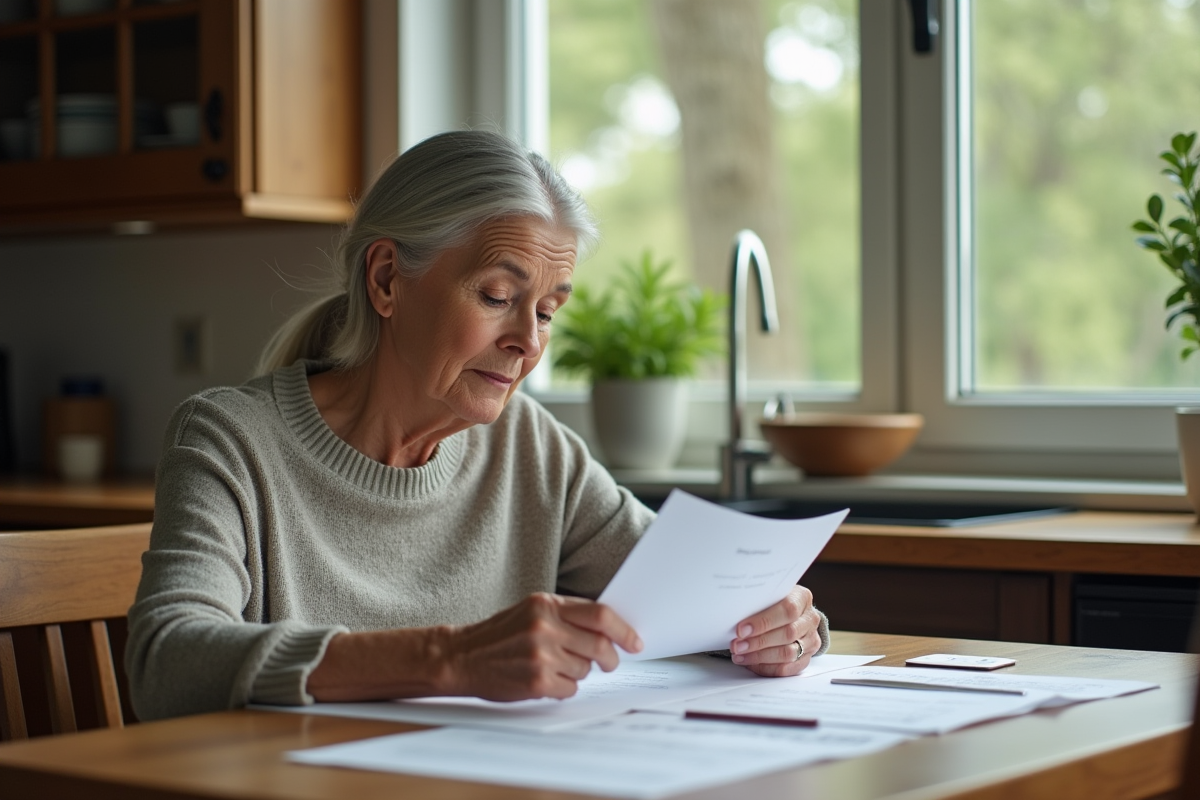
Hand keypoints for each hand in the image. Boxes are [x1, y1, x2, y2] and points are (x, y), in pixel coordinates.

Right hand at [444, 593, 642, 700]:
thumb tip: (609, 629)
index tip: (634, 641)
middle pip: (600, 645)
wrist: (461, 656)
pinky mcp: (537, 682)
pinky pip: (570, 688)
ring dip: (578, 672)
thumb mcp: (532, 610)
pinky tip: (546, 680)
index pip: (600, 615)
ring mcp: (541, 655)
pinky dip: (564, 687)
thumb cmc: (500, 635)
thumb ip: (567, 615)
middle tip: (608, 662)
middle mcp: (545, 627)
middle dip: (609, 657)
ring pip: (585, 669)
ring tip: (556, 666)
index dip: (624, 630)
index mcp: (546, 605)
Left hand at [728, 585, 819, 676]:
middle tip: (737, 645)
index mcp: (802, 598)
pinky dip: (767, 668)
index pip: (787, 610)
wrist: (791, 614)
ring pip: (788, 653)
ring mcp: (811, 640)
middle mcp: (810, 619)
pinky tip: (751, 664)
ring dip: (760, 656)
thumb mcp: (768, 596)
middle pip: (788, 633)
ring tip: (740, 655)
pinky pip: (788, 668)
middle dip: (758, 642)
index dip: (763, 622)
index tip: (741, 629)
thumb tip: (734, 614)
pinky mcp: (806, 658)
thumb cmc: (773, 603)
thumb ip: (758, 603)